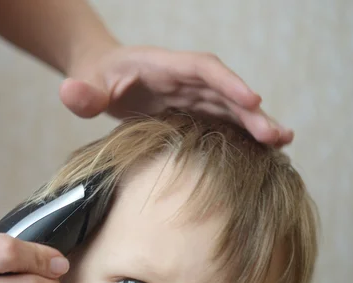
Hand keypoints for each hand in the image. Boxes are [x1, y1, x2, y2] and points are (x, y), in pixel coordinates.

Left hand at [59, 45, 292, 146]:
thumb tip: (69, 93)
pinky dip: (240, 132)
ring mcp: (189, 93)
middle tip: (278, 136)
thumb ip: (83, 93)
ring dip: (255, 123)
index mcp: (164, 65)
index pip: (202, 68)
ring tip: (282, 143)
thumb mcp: (86, 84)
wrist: (100, 74)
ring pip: (228, 106)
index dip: (227, 82)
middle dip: (251, 111)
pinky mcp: (190, 109)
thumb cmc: (95, 77)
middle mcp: (183, 77)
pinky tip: (261, 149)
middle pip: (224, 90)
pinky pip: (220, 119)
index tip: (252, 99)